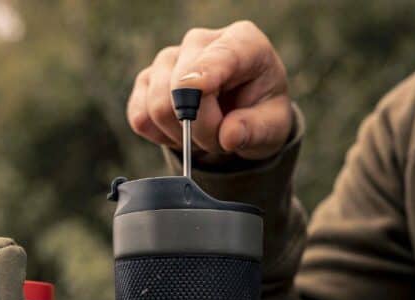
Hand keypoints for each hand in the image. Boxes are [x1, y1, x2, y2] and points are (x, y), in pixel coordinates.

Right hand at [127, 21, 292, 161]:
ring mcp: (168, 60)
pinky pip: (140, 118)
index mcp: (242, 43)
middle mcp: (200, 42)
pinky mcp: (146, 82)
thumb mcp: (274, 126)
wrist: (241, 115)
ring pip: (157, 106)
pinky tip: (180, 133)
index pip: (216, 56)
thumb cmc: (260, 113)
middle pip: (180, 89)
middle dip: (201, 130)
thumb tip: (229, 136)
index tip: (198, 89)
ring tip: (203, 136)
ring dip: (182, 137)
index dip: (204, 73)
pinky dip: (160, 136)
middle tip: (220, 141)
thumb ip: (255, 130)